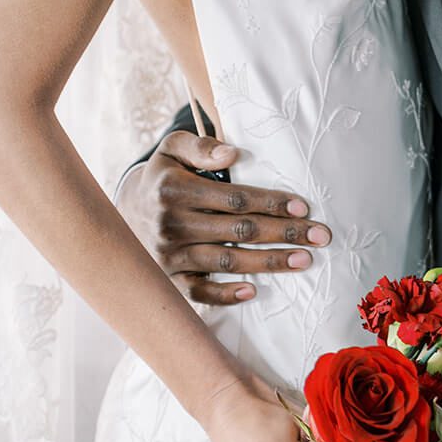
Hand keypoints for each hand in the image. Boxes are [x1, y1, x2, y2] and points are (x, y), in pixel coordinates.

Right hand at [118, 131, 330, 305]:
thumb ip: (200, 146)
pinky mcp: (170, 279)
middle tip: (320, 237)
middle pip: (239, 231)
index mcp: (175, 190)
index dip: (271, 203)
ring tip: (304, 260)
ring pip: (227, 262)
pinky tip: (253, 292)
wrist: (120, 215)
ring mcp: (170, 255)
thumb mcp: (171, 150)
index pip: (235, 198)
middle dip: (284, 234)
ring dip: (268, 263)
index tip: (303, 207)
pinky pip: (199, 293)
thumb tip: (232, 154)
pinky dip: (225, 295)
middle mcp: (172, 224)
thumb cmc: (161, 178)